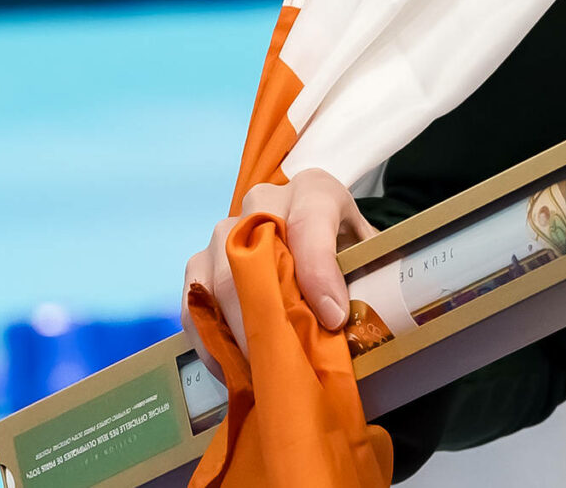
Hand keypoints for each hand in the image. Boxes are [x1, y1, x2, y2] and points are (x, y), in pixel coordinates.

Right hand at [183, 170, 375, 356]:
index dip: (318, 272)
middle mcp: (262, 204)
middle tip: (289, 361)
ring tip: (264, 372)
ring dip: (239, 332)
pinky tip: (236, 369)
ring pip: (218, 280)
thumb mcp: (367, 252)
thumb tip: (369, 324)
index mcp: (312, 192)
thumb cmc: (343, 247)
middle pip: (253, 255)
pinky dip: (213, 340)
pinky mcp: (201, 263)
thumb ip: (369, 277)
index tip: (333, 318)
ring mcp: (225, 233)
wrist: (312, 229)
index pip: (309, 222)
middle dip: (270, 315)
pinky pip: (196, 304)